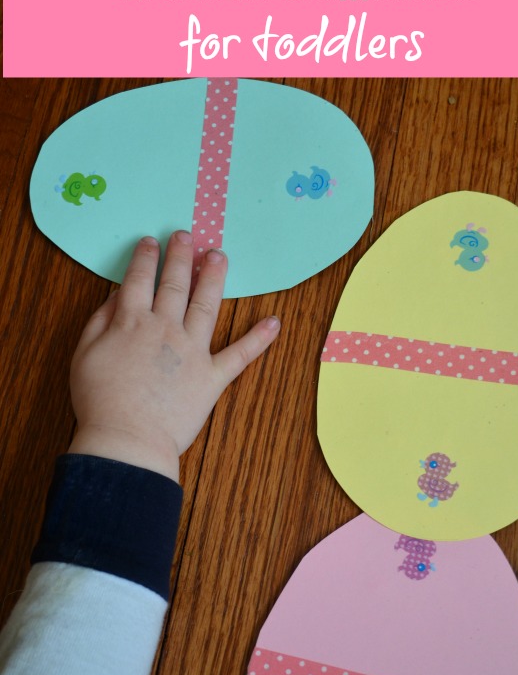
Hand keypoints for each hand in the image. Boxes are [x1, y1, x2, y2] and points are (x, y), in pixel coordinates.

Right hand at [68, 231, 280, 480]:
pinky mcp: (212, 377)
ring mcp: (193, 351)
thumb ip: (100, 321)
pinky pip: (240, 355)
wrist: (127, 439)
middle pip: (175, 284)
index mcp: (131, 322)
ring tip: (219, 256)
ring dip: (214, 278)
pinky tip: (274, 322)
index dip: (145, 259)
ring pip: (206, 306)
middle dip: (180, 256)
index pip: (139, 280)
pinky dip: (259, 339)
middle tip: (186, 235)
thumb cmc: (100, 401)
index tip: (151, 242)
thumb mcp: (84, 354)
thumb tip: (116, 296)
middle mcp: (165, 328)